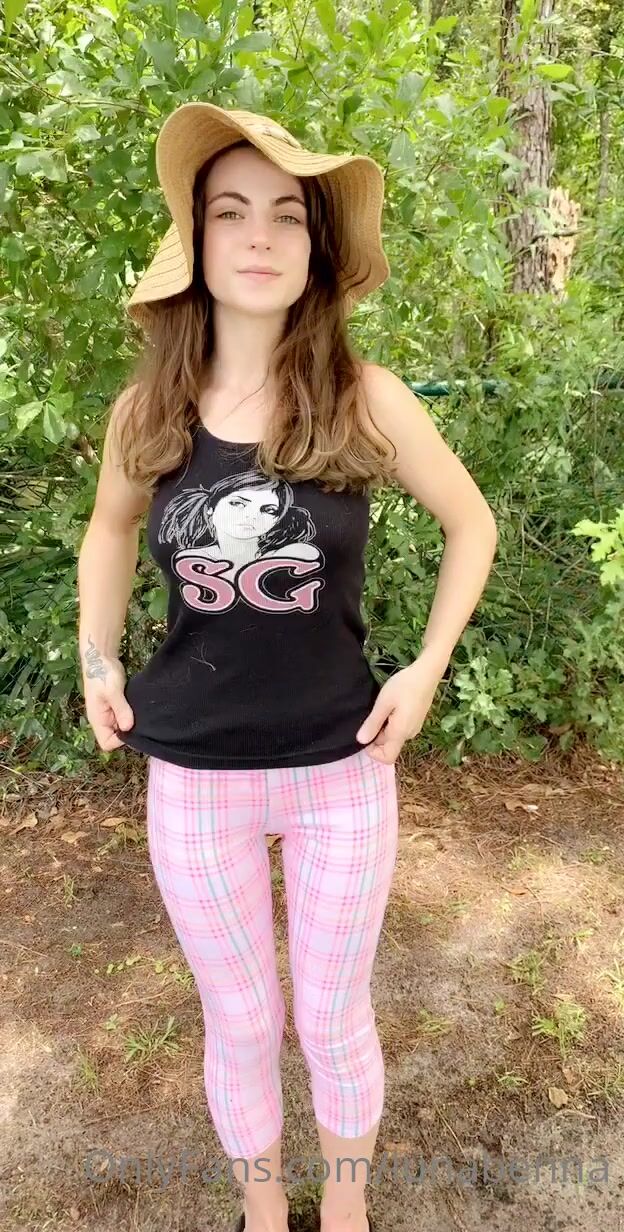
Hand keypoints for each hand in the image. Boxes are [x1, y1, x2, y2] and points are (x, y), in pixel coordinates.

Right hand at [82, 655, 134, 751]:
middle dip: (128, 732)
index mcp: (98, 720)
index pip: (107, 743)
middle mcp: (103, 720)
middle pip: (116, 737)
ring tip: (140, 712)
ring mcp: (110, 713)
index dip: (120, 740)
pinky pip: (125, 716)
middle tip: (139, 719)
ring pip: (122, 726)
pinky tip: (139, 707)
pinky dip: (132, 714)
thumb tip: (128, 727)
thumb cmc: (103, 674)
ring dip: (131, 722)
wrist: (101, 657)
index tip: (132, 727)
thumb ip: (120, 709)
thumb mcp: (112, 691)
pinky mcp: (117, 705)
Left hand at [355, 650, 447, 764]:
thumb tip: (361, 741)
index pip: (387, 758)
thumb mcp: (383, 703)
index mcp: (401, 733)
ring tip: (382, 707)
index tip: (366, 733)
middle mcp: (409, 734)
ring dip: (383, 727)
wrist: (426, 673)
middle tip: (374, 713)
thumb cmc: (404, 686)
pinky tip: (391, 705)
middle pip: (389, 746)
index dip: (373, 752)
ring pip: (393, 736)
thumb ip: (373, 723)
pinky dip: (391, 722)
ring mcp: (414, 727)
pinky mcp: (416, 720)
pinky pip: (400, 728)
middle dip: (376, 735)